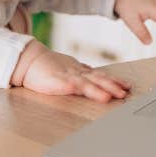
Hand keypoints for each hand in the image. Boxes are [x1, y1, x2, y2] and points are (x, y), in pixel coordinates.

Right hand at [13, 43, 130, 102]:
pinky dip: (75, 87)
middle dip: (112, 86)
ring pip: (86, 83)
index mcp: (80, 71)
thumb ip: (81, 72)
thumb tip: (94, 73)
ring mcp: (66, 76)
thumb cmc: (46, 66)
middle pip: (98, 79)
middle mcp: (76, 72)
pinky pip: (66, 84)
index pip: (101, 75)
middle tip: (125, 92)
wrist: (28, 59)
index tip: (127, 85)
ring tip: (110, 96)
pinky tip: (80, 91)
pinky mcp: (55, 81)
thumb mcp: (68, 68)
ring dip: (99, 89)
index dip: (114, 80)